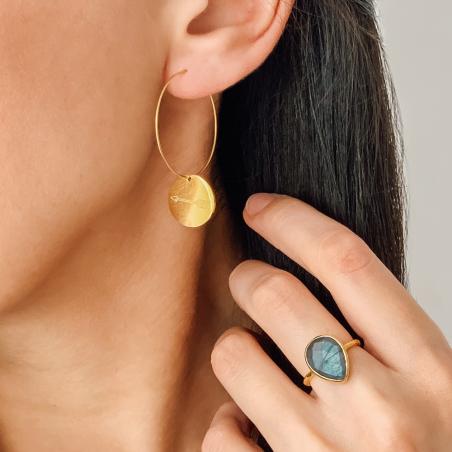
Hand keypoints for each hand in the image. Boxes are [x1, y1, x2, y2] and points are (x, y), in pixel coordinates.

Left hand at [202, 193, 451, 451]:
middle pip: (276, 295)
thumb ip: (382, 338)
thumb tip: (310, 277)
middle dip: (249, 277)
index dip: (295, 221)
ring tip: (258, 368)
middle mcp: (381, 410)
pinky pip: (220, 430)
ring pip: (235, 353)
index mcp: (431, 371)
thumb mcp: (433, 391)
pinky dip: (228, 423)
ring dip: (235, 349)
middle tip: (250, 282)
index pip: (347, 260)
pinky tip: (254, 434)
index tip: (261, 207)